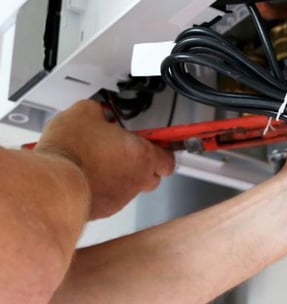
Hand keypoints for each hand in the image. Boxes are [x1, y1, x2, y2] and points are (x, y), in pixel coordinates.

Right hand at [35, 100, 174, 218]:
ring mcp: (121, 197)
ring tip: (102, 164)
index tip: (157, 144)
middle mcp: (136, 179)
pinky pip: (111, 199)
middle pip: (153, 176)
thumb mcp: (84, 113)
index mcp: (141, 154)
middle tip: (127, 152)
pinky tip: (88, 178)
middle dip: (144, 165)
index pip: (168, 159)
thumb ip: (98, 111)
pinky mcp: (104, 210)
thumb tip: (96, 112)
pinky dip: (104, 190)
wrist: (54, 183)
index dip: (162, 150)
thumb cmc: (72, 152)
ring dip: (122, 177)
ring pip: (131, 188)